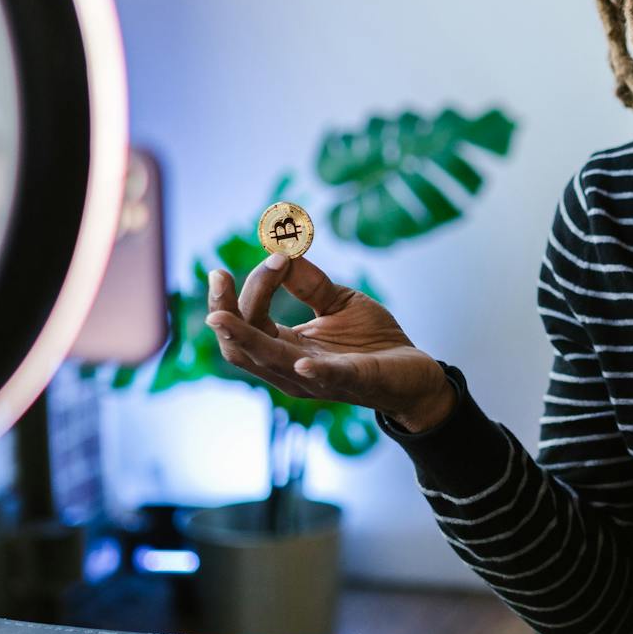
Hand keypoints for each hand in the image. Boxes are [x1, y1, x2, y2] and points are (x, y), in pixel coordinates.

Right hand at [204, 258, 457, 431]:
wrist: (415, 373)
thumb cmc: (372, 341)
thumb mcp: (337, 302)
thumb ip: (309, 282)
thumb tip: (281, 251)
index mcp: (285, 348)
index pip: (249, 321)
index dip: (250, 288)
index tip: (274, 254)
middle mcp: (292, 369)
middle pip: (242, 347)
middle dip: (225, 313)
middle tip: (217, 277)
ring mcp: (320, 380)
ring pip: (271, 362)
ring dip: (246, 338)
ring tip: (221, 317)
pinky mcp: (355, 381)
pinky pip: (329, 378)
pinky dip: (314, 370)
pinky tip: (302, 360)